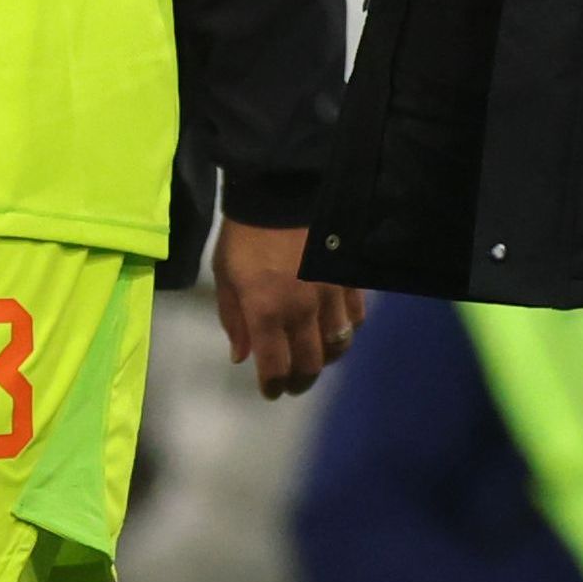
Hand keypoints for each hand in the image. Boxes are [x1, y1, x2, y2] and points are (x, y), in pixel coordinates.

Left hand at [212, 219, 366, 397]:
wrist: (282, 190)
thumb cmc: (245, 234)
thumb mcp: (226, 276)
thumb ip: (234, 319)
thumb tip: (243, 356)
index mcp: (266, 312)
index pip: (275, 367)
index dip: (273, 386)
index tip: (270, 391)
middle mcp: (302, 311)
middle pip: (310, 363)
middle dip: (300, 380)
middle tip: (293, 384)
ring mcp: (331, 296)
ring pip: (338, 344)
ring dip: (326, 358)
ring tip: (316, 358)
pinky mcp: (349, 279)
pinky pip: (356, 317)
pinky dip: (348, 329)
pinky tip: (338, 327)